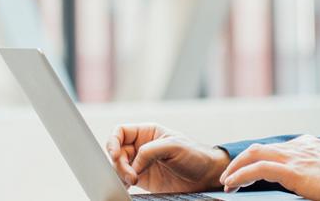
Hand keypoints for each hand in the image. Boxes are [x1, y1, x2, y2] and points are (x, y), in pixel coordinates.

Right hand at [104, 123, 229, 192]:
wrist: (207, 178)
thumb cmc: (196, 156)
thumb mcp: (174, 146)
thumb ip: (150, 151)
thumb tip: (132, 165)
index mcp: (148, 132)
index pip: (120, 132)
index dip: (113, 142)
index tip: (115, 154)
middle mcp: (142, 146)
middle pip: (117, 151)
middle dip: (119, 163)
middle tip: (131, 175)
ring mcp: (142, 163)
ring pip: (118, 166)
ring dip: (120, 174)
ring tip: (133, 182)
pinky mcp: (143, 179)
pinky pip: (125, 180)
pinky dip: (122, 184)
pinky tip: (128, 187)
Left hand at [219, 135, 319, 200]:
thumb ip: (316, 173)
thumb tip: (312, 185)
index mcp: (308, 146)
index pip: (275, 149)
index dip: (258, 159)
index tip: (249, 171)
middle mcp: (298, 147)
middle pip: (260, 148)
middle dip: (241, 161)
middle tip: (229, 177)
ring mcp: (295, 156)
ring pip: (254, 154)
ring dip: (236, 168)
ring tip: (226, 182)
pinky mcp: (293, 170)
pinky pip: (258, 169)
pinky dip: (242, 175)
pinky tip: (233, 183)